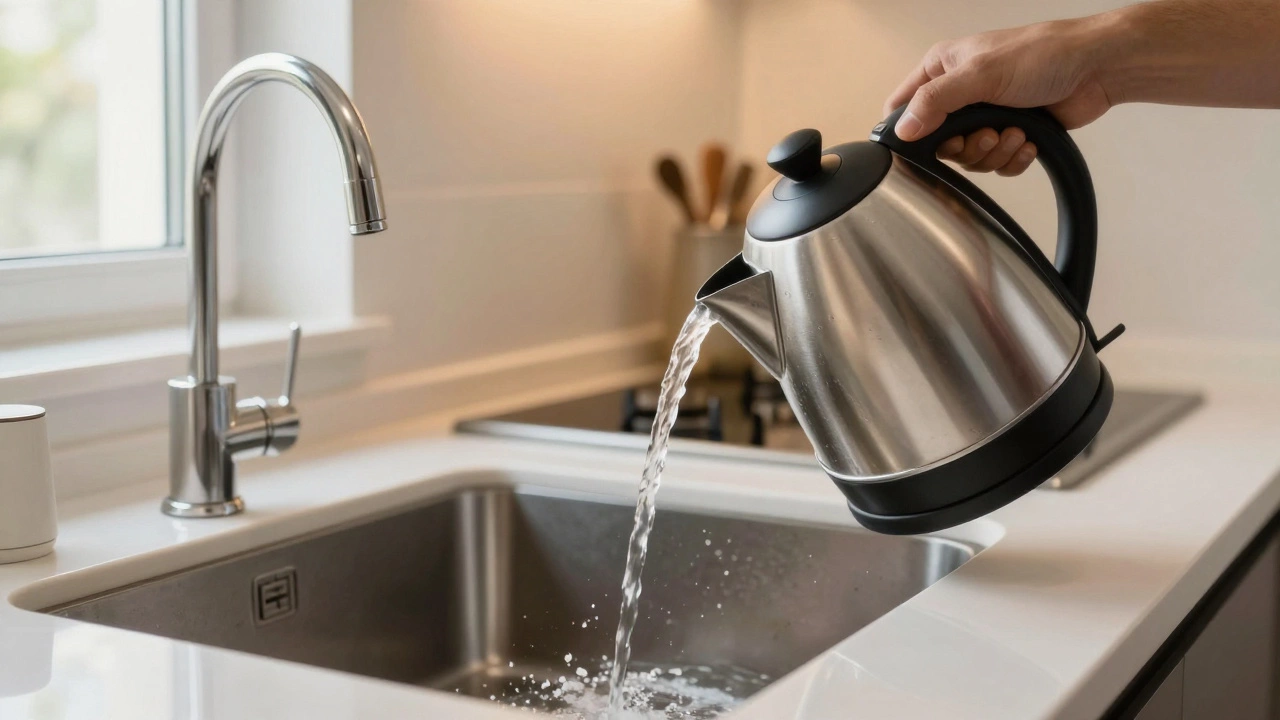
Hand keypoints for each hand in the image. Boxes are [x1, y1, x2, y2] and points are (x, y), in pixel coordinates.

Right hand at [883, 15, 1118, 175]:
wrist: (1096, 68)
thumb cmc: (1043, 55)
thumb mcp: (979, 74)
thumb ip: (936, 101)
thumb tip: (903, 130)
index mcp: (942, 68)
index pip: (903, 106)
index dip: (911, 130)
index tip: (931, 140)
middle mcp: (960, 92)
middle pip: (938, 143)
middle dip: (966, 146)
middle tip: (987, 133)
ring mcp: (985, 115)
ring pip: (969, 157)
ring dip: (994, 152)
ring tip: (1016, 131)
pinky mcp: (1010, 134)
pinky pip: (997, 164)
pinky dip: (1013, 158)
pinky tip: (1029, 140)